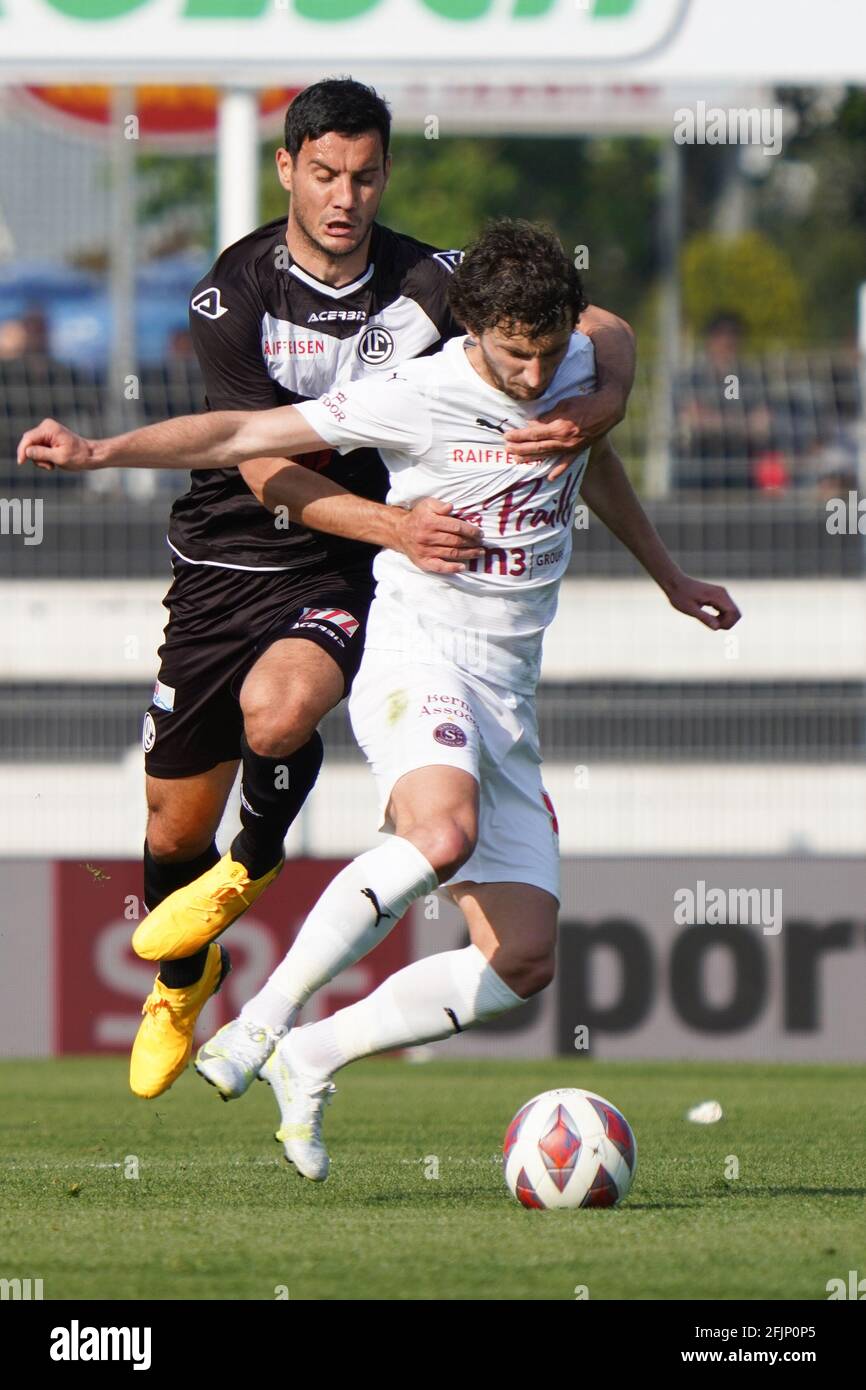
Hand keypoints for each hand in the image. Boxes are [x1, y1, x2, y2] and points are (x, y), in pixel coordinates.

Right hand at [17, 419, 95, 471]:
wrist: (90, 455)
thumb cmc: (78, 456)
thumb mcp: (59, 457)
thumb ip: (41, 454)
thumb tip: (26, 451)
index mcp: (49, 428)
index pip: (28, 438)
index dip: (22, 451)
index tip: (21, 463)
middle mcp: (46, 427)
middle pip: (29, 443)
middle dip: (35, 457)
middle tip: (50, 466)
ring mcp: (46, 432)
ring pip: (33, 448)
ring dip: (40, 459)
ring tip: (53, 465)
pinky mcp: (47, 438)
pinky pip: (38, 449)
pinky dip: (43, 458)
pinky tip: (53, 462)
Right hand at [394, 498, 483, 573]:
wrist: (400, 532)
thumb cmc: (418, 517)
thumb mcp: (427, 505)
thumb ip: (440, 505)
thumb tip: (451, 507)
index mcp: (430, 522)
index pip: (455, 527)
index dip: (470, 531)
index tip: (480, 533)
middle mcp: (428, 537)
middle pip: (455, 541)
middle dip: (472, 543)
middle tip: (482, 544)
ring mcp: (425, 551)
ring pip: (451, 553)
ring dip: (468, 554)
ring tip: (479, 553)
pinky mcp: (423, 562)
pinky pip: (439, 567)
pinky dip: (452, 568)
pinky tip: (463, 567)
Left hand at [504, 385, 626, 480]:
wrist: (608, 409)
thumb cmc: (585, 402)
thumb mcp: (564, 404)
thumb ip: (547, 417)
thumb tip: (532, 425)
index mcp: (559, 427)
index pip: (533, 434)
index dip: (519, 436)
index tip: (507, 436)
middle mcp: (564, 441)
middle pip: (537, 446)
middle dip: (520, 448)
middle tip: (506, 449)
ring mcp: (572, 448)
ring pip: (547, 455)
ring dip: (531, 458)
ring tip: (517, 460)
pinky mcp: (579, 450)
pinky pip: (567, 462)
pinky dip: (559, 470)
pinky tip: (550, 477)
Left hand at [665, 574, 740, 630]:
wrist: (675, 583)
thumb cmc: (680, 595)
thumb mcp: (690, 609)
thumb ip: (704, 617)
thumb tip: (716, 628)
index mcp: (717, 595)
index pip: (733, 612)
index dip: (727, 623)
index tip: (713, 626)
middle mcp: (722, 593)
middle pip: (736, 613)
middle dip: (727, 623)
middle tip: (710, 624)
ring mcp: (722, 594)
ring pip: (732, 612)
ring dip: (723, 620)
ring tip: (708, 620)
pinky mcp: (719, 597)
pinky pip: (726, 610)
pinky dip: (721, 617)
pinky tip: (709, 617)